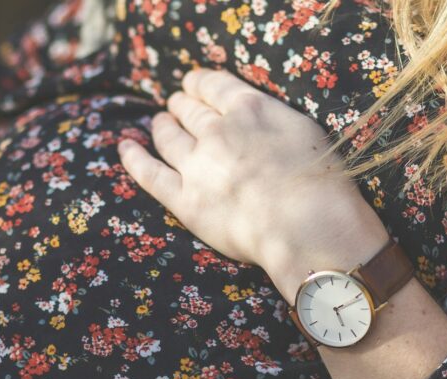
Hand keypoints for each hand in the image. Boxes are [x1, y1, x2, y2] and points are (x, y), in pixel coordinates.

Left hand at [117, 67, 389, 301]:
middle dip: (181, 105)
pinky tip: (126, 147)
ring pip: (169, 137)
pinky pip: (150, 174)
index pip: (213, 86)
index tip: (194, 84)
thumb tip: (251, 111)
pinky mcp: (186, 202)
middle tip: (178, 105)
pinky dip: (134, 158)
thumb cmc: (320, 182)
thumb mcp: (303, 129)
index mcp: (248, 108)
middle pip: (189, 110)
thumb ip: (270, 115)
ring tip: (160, 123)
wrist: (308, 227)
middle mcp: (217, 131)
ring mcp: (197, 167)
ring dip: (162, 126)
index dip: (199, 83)